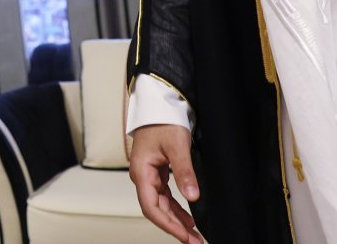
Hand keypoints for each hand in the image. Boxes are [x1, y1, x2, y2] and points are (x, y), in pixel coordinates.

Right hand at [128, 124, 201, 241]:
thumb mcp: (177, 146)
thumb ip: (184, 172)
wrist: (158, 106)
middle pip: (156, 210)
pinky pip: (165, 197)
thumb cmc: (163, 122)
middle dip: (175, 228)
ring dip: (177, 221)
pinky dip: (176, 209)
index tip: (185, 236)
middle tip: (195, 241)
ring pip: (161, 205)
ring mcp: (149, 176)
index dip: (168, 225)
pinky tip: (188, 219)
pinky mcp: (156, 174)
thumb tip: (193, 197)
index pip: (151, 207)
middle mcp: (142, 177)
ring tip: (194, 235)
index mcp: (141, 172)